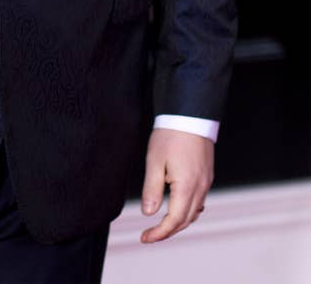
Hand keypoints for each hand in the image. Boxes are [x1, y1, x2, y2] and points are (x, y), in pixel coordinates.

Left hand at [140, 128, 213, 242]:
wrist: (191, 114)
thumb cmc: (171, 134)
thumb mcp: (154, 161)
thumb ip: (152, 189)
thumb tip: (148, 213)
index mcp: (187, 187)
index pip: (174, 221)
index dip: (159, 233)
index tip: (145, 237)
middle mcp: (200, 187)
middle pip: (186, 220)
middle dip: (167, 231)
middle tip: (149, 235)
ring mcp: (206, 181)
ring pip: (194, 212)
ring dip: (178, 222)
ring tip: (161, 224)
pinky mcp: (207, 174)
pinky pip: (199, 200)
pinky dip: (188, 210)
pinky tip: (178, 207)